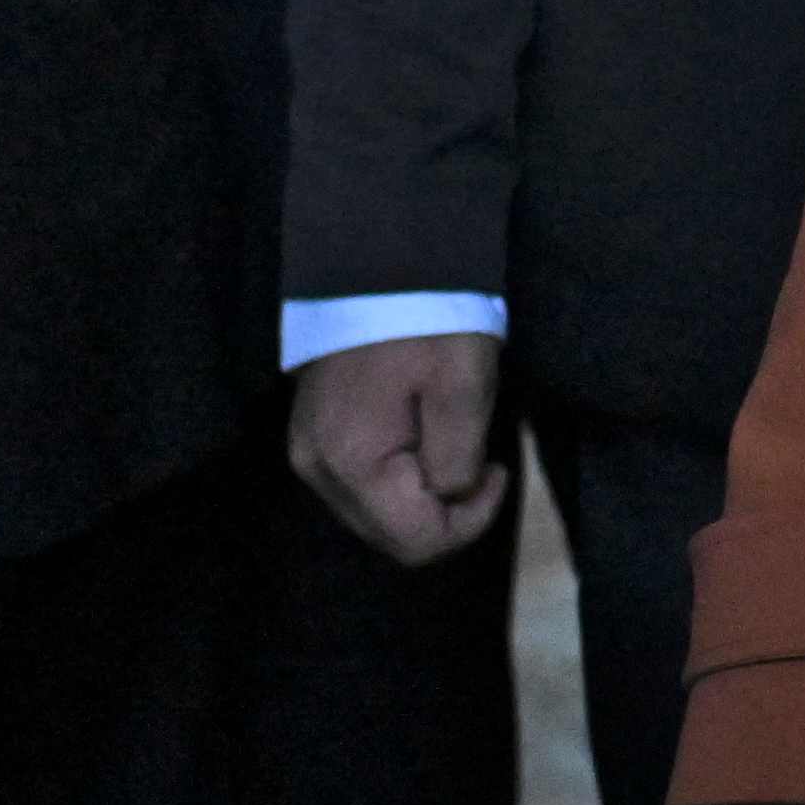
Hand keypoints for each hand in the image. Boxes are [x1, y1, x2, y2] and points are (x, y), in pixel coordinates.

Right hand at [288, 330, 506, 564]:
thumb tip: (449, 498)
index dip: (470, 520)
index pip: (418, 542)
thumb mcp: (463, 388)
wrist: (378, 261)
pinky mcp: (313, 436)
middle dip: (446, 510)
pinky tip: (422, 434)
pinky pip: (363, 485)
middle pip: (393, 536)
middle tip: (478, 456)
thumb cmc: (429, 320)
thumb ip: (457, 460)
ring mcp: (308, 452)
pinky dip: (400, 477)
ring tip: (450, 438)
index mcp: (351, 463)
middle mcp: (317, 469)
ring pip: (378, 514)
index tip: (496, 469)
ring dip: (423, 494)